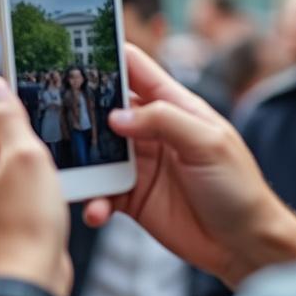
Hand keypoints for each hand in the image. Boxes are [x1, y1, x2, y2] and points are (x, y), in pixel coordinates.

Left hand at [0, 78, 70, 295]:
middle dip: (20, 139)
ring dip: (26, 166)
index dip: (9, 106)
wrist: (27, 283)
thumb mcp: (25, 155)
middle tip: (48, 147)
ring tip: (49, 175)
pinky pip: (4, 193)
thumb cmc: (27, 220)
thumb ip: (9, 117)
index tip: (38, 108)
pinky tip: (45, 197)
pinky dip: (24, 190)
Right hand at [84, 44, 295, 284]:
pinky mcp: (131, 198)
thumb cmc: (238, 187)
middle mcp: (152, 132)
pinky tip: (97, 212)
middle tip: (52, 117)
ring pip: (96, 154)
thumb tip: (116, 116)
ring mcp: (140, 165)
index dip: (107, 57)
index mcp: (174, 107)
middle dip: (80, 113)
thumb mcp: (208, 143)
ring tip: (71, 176)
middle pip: (105, 110)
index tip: (73, 51)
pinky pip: (101, 194)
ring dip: (82, 164)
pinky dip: (94, 202)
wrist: (243, 244)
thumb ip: (164, 121)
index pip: (135, 70)